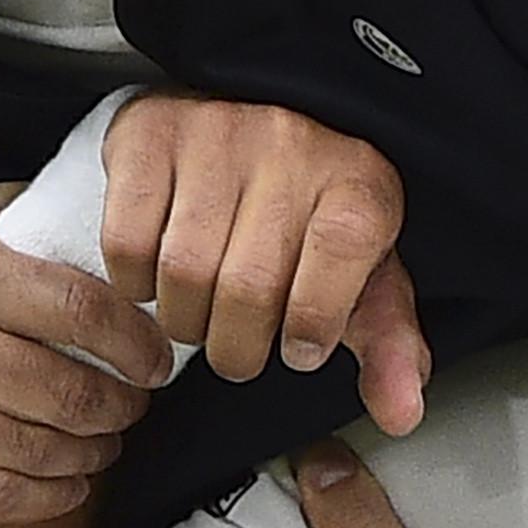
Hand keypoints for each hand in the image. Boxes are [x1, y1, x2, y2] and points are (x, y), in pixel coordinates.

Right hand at [0, 187, 170, 521]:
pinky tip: (66, 483)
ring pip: (37, 452)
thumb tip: (115, 229)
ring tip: (104, 443)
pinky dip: (44, 498)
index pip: (83, 312)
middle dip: (121, 408)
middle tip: (134, 406)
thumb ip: (30, 223)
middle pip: (69, 393)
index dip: (138, 345)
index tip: (159, 362)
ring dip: (90, 455)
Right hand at [99, 93, 428, 434]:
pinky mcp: (149, 135)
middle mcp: (290, 147)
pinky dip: (136, 284)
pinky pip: (126, 242)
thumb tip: (401, 413)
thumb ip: (389, 345)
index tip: (302, 346)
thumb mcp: (367, 275)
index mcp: (357, 183)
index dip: (311, 327)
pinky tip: (159, 279)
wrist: (257, 114)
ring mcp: (215, 133)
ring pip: (182, 270)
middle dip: (237, 347)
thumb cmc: (315, 213)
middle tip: (240, 348)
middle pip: (246, 287)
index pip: (333, 271)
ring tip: (202, 316)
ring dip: (185, 321)